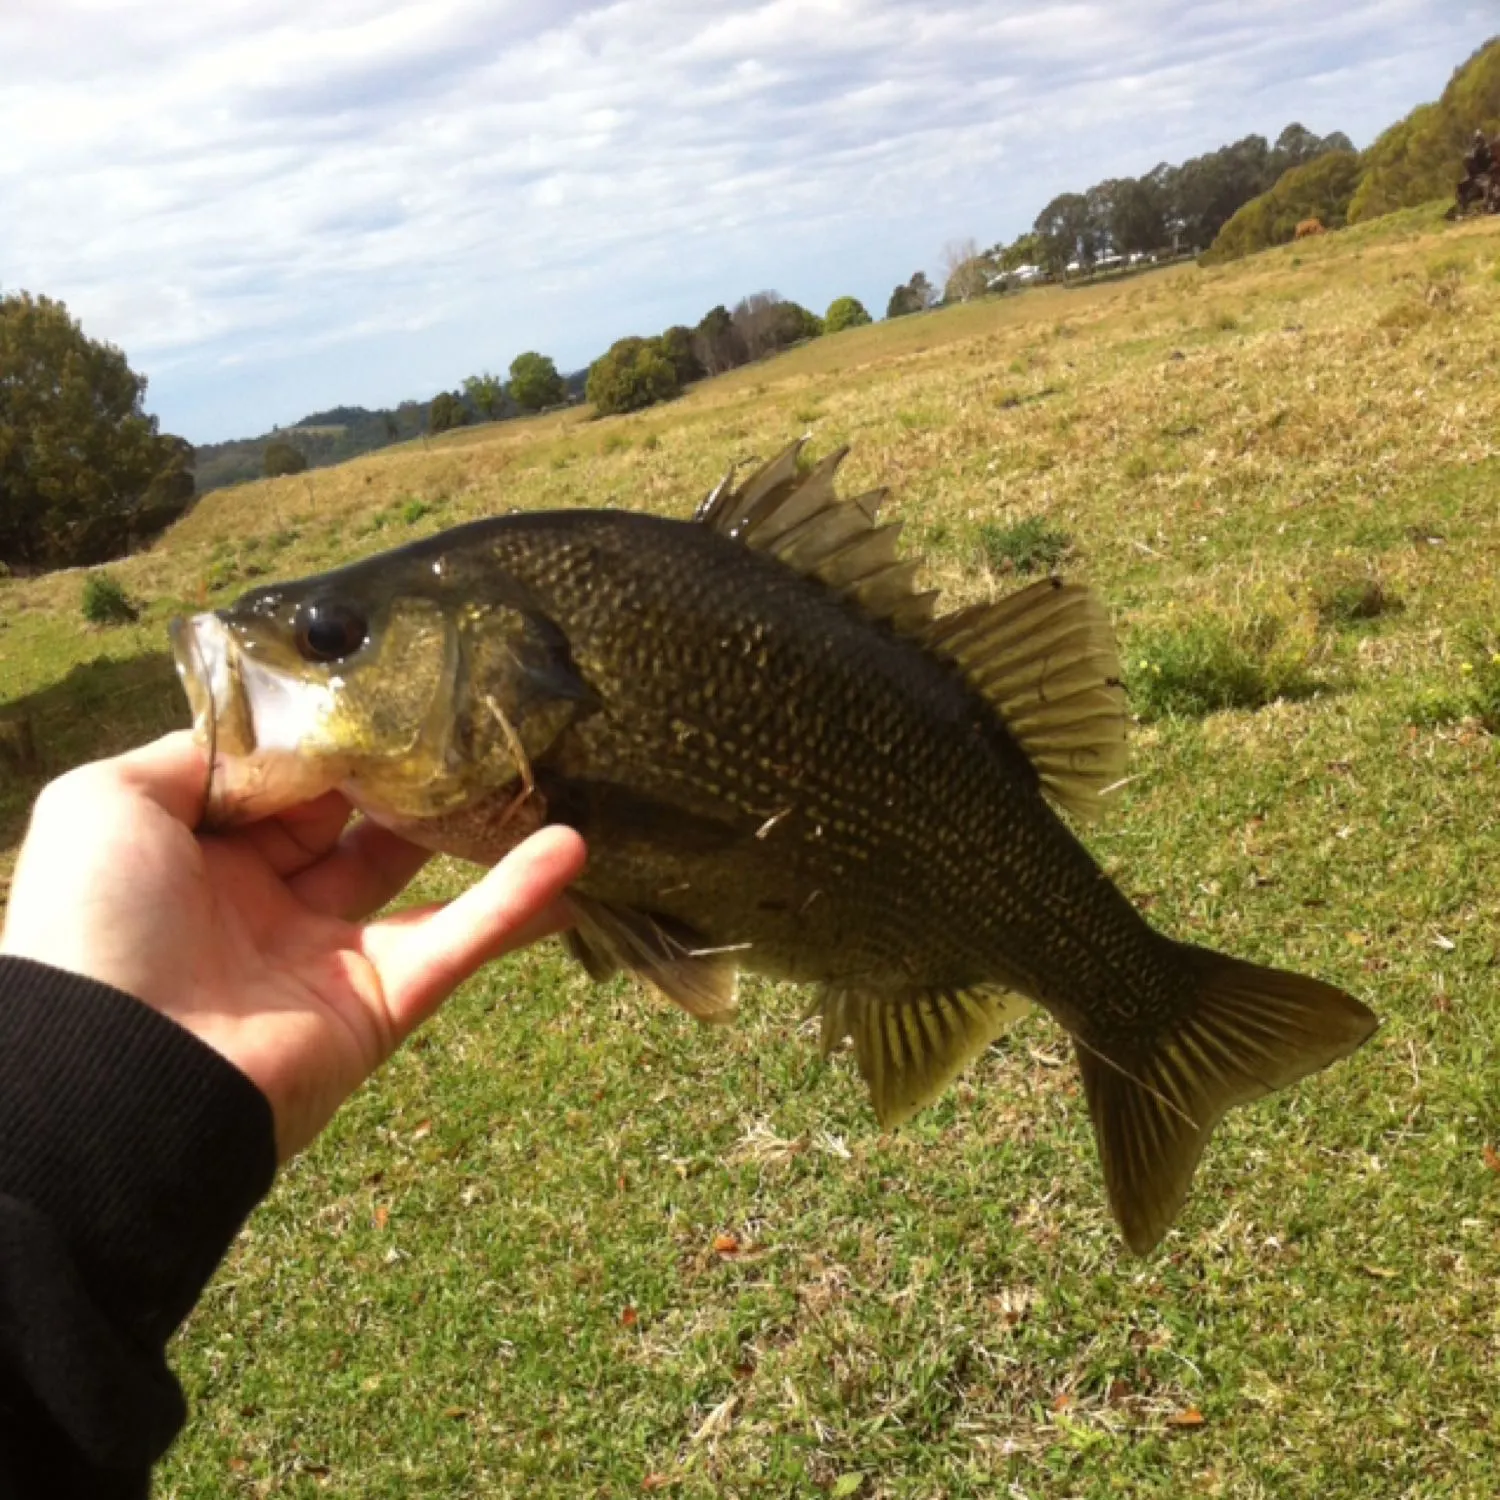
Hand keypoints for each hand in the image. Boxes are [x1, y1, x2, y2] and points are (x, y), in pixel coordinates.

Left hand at [0, 732, 585, 1160]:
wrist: (115, 1076)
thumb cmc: (97, 924)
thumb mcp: (108, 802)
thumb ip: (196, 753)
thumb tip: (285, 734)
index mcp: (197, 853)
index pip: (283, 781)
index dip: (333, 737)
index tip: (395, 688)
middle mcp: (263, 900)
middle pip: (354, 822)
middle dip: (407, 773)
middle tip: (473, 717)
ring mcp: (325, 955)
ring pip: (418, 878)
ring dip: (479, 830)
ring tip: (542, 773)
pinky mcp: (380, 1005)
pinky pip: (458, 942)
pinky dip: (516, 900)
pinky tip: (571, 849)